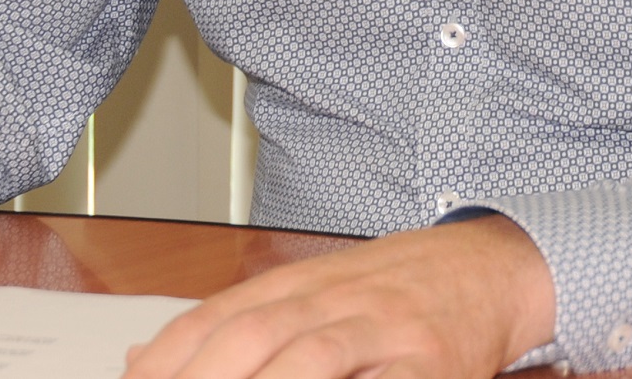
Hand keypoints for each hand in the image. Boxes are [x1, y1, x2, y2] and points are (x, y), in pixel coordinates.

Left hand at [122, 215, 555, 378]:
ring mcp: (385, 330)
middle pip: (255, 335)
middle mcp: (335, 300)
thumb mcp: (308, 291)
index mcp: (298, 284)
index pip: (216, 317)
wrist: (489, 267)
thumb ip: (232, 323)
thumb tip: (141, 358)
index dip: (169, 357)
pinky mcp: (432, 364)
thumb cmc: (393, 289)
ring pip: (314, 356)